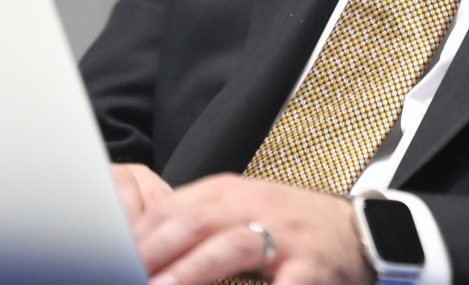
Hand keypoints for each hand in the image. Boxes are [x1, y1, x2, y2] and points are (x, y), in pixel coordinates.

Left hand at [111, 167, 373, 284]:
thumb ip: (197, 224)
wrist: (362, 234)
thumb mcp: (243, 212)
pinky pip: (282, 284)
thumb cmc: (292, 229)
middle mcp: (255, 206)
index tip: (106, 260)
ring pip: (231, 247)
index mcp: (233, 192)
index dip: (138, 235)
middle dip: (153, 252)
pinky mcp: (311, 267)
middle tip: (124, 277)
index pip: (173, 208)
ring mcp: (285, 236)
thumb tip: (137, 249)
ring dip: (191, 272)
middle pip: (194, 222)